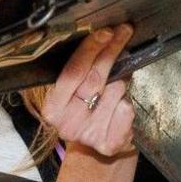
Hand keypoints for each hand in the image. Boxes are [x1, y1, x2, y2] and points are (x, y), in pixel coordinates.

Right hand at [40, 25, 135, 156]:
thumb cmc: (83, 111)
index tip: (105, 32)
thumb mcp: (73, 93)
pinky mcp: (110, 143)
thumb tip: (103, 38)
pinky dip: (128, 102)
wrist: (91, 149)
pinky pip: (126, 110)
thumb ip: (81, 71)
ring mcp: (89, 134)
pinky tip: (120, 105)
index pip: (72, 72)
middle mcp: (68, 123)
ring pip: (115, 91)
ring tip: (118, 82)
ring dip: (122, 80)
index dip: (90, 49)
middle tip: (123, 32)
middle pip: (95, 78)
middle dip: (111, 51)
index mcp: (53, 108)